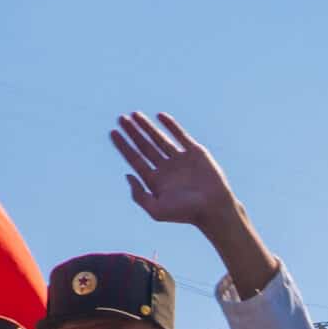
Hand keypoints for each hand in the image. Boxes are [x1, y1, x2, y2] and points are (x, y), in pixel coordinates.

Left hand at [113, 111, 240, 230]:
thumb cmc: (186, 213)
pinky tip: (160, 116)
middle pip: (144, 146)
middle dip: (133, 132)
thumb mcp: (156, 210)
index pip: (135, 159)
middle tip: (121, 118)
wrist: (214, 208)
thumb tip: (127, 175)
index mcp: (155, 181)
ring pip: (160, 138)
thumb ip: (139, 196)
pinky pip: (180, 135)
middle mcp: (166, 169)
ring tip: (135, 114)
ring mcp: (180, 159)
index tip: (113, 132)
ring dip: (147, 126)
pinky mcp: (195, 153)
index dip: (123, 146)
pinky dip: (171, 125)